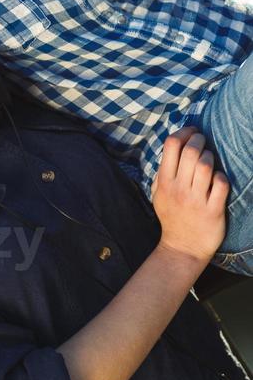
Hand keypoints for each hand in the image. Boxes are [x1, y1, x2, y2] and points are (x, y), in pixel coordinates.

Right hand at [150, 127, 228, 263]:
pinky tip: (218, 180)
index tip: (191, 132)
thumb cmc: (172, 217)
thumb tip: (172, 147)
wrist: (183, 248)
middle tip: (203, 141)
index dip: (183, 132)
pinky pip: (221, 185)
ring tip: (210, 160)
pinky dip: (221, 177)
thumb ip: (162, 172)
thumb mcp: (158, 194)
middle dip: (199, 139)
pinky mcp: (213, 211)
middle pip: (190, 151)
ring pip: (205, 165)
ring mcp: (196, 200)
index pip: (171, 145)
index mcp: (164, 182)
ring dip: (210, 157)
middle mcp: (179, 189)